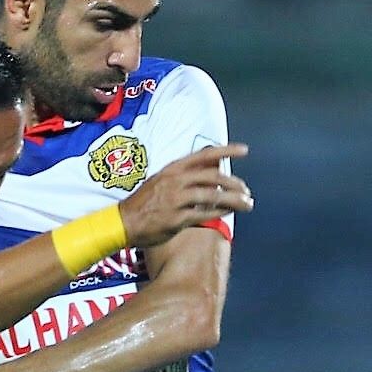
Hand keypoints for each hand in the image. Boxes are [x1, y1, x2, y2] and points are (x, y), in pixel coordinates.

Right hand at [116, 144, 252, 248]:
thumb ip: (187, 173)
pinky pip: (205, 214)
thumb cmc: (145, 202)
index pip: (204, 155)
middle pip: (213, 177)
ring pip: (212, 196)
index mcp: (173, 169)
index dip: (226, 150)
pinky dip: (220, 212)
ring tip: (247, 204)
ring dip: (234, 199)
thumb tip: (213, 166)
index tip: (244, 150)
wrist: (124, 222)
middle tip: (246, 190)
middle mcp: (175, 181)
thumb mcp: (162, 179)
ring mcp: (176, 200)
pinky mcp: (177, 219)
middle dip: (234, 183)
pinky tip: (229, 212)